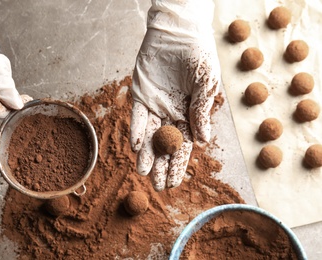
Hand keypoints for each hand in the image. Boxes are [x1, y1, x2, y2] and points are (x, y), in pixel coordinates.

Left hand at [130, 0, 220, 190]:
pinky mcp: (140, 96)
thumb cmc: (199, 56)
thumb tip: (204, 142)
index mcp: (188, 115)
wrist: (179, 33)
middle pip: (165, 146)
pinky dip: (136, 130)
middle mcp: (170, 115)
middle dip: (161, 166)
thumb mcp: (206, 85)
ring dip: (146, 153)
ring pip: (149, 135)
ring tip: (143, 172)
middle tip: (157, 186)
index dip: (179, 165)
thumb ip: (202, 112)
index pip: (183, 146)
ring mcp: (154, 106)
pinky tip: (136, 145)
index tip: (175, 183)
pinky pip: (137, 116)